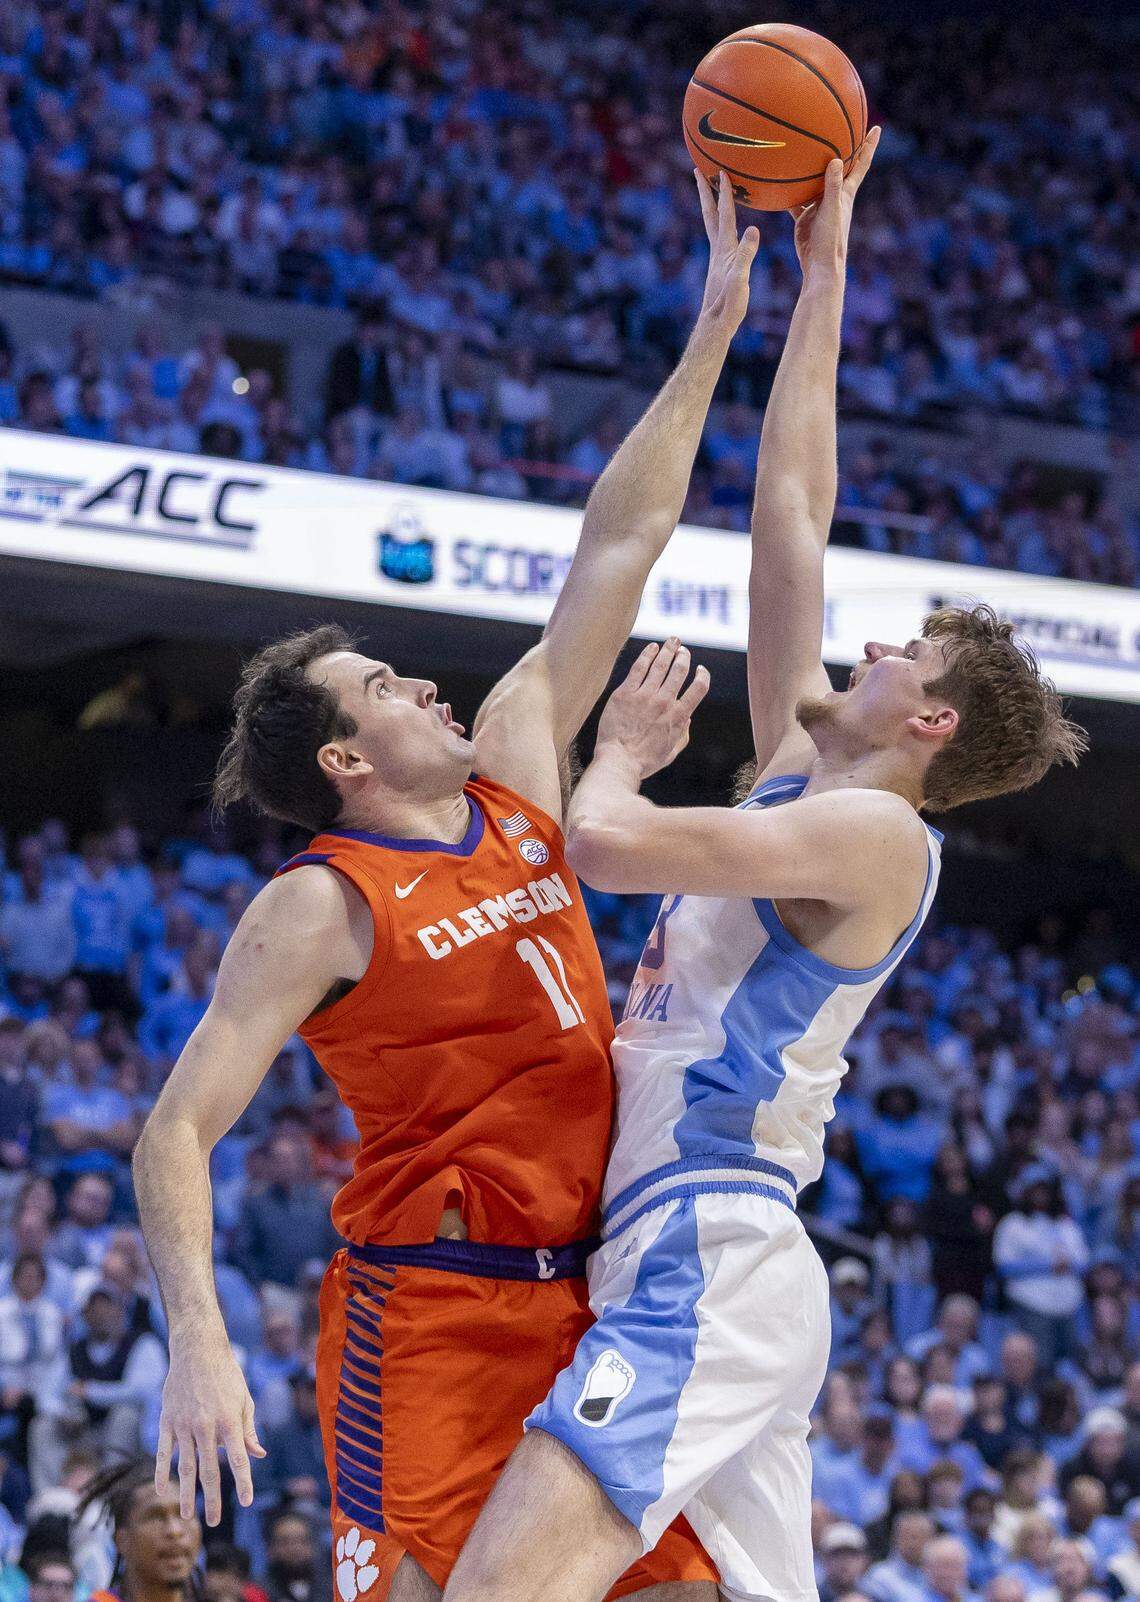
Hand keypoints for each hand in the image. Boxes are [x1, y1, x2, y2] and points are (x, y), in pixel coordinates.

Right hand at [156, 1339, 264, 1525]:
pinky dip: (161, 1472)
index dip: (243, 1482)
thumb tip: (257, 1455)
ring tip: (186, 1516)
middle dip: (212, 1499)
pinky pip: (162, 1452)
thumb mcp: (244, 1398)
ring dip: (185, 1494)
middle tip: (213, 1523)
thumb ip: (248, 1429)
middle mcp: (206, 1426)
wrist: (197, 1349)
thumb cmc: (226, 1374)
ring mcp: (184, 1424)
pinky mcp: (167, 1420)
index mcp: (229, 1420)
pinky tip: (161, 1490)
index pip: (238, 1459)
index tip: (247, 1502)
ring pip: (184, 1466)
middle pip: (209, 1470)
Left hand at [596, 639, 709, 780]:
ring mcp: (644, 696)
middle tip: (683, 650)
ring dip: (668, 650)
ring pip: (660, 665)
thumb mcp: (671, 752)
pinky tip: (652, 647)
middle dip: (684, 656)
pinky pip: (638, 667)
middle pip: (679, 670)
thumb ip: (683, 734)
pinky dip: (648, 654)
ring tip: (672, 641)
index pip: (699, 688)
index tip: (700, 669)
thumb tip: (688, 719)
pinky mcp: (625, 693)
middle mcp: (664, 702)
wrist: (618, 761)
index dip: (703, 675)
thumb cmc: (644, 761)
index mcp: (678, 717)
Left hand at [695, 169, 759, 333]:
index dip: (725, 193)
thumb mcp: (741, 279)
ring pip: (713, 224)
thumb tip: (753, 228)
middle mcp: (718, 249)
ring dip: (712, 205)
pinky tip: (725, 226)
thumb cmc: (729, 305)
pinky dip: (721, 224)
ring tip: (710, 190)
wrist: (715, 325)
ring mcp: (718, 257)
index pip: (724, 215)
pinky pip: (720, 236)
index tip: (722, 170)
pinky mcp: (720, 266)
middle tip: (698, 170)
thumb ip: (746, 254)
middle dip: (705, 191)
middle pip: (710, 213)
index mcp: (724, 249)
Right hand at [791, 125, 879, 280]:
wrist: (818, 264)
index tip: (876, 127)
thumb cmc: (829, 239)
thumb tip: (836, 160)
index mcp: (846, 193)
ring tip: (807, 150)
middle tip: (844, 127)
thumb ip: (833, 186)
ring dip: (814, 168)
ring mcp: (819, 206)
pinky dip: (790, 191)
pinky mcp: (806, 216)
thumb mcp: (831, 210)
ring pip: (817, 181)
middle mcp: (834, 196)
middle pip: (841, 168)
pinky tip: (779, 183)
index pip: (861, 164)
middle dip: (844, 149)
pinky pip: (797, 199)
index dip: (869, 146)